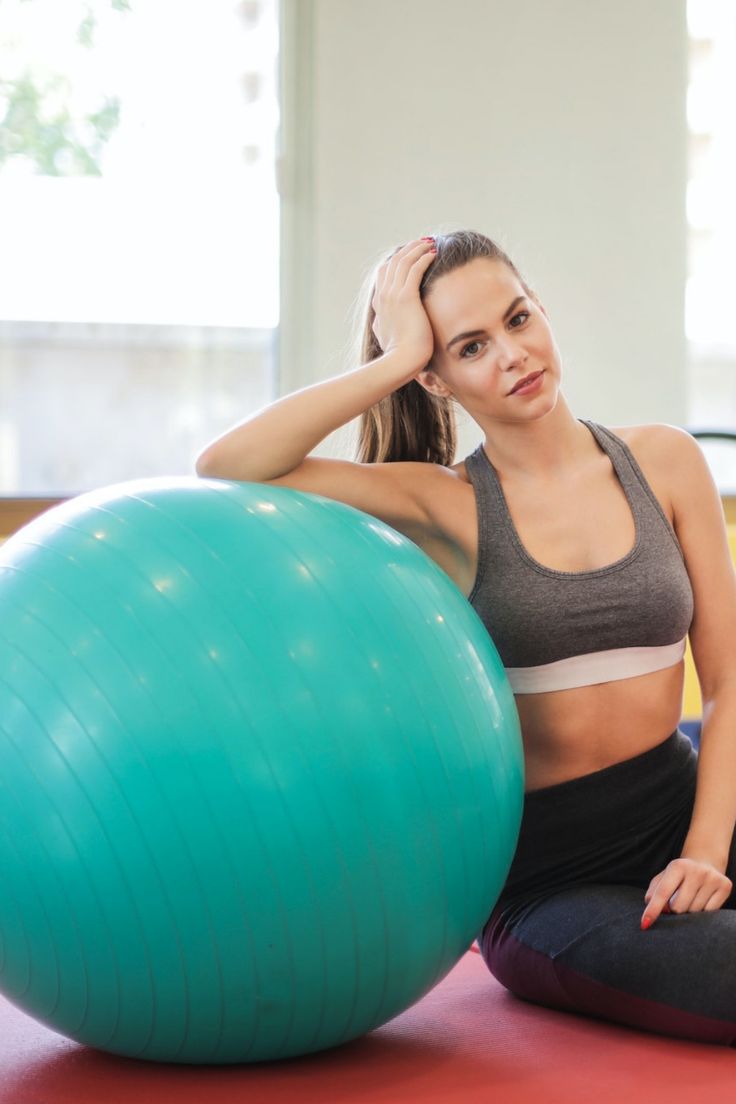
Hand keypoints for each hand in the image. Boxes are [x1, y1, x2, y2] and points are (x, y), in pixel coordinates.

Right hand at [371, 239, 436, 370]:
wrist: (400, 362)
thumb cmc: (398, 354)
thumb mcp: (385, 336)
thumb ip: (383, 324)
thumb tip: (379, 322)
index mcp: (380, 303)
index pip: (384, 273)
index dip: (397, 260)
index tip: (410, 255)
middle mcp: (384, 296)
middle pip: (394, 262)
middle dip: (408, 249)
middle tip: (423, 242)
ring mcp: (393, 295)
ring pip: (404, 262)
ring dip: (417, 249)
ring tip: (430, 243)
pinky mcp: (406, 298)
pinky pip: (414, 269)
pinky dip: (423, 258)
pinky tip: (434, 253)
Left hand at [641, 858, 732, 928]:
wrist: (705, 863)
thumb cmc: (678, 876)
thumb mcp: (663, 878)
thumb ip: (654, 893)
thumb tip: (661, 910)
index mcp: (677, 866)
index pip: (662, 892)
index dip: (653, 909)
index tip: (644, 924)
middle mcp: (696, 870)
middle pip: (678, 907)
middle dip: (674, 909)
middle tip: (679, 898)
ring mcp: (712, 878)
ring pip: (694, 912)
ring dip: (689, 910)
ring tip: (692, 896)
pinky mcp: (725, 886)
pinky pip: (710, 912)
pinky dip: (703, 911)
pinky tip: (703, 898)